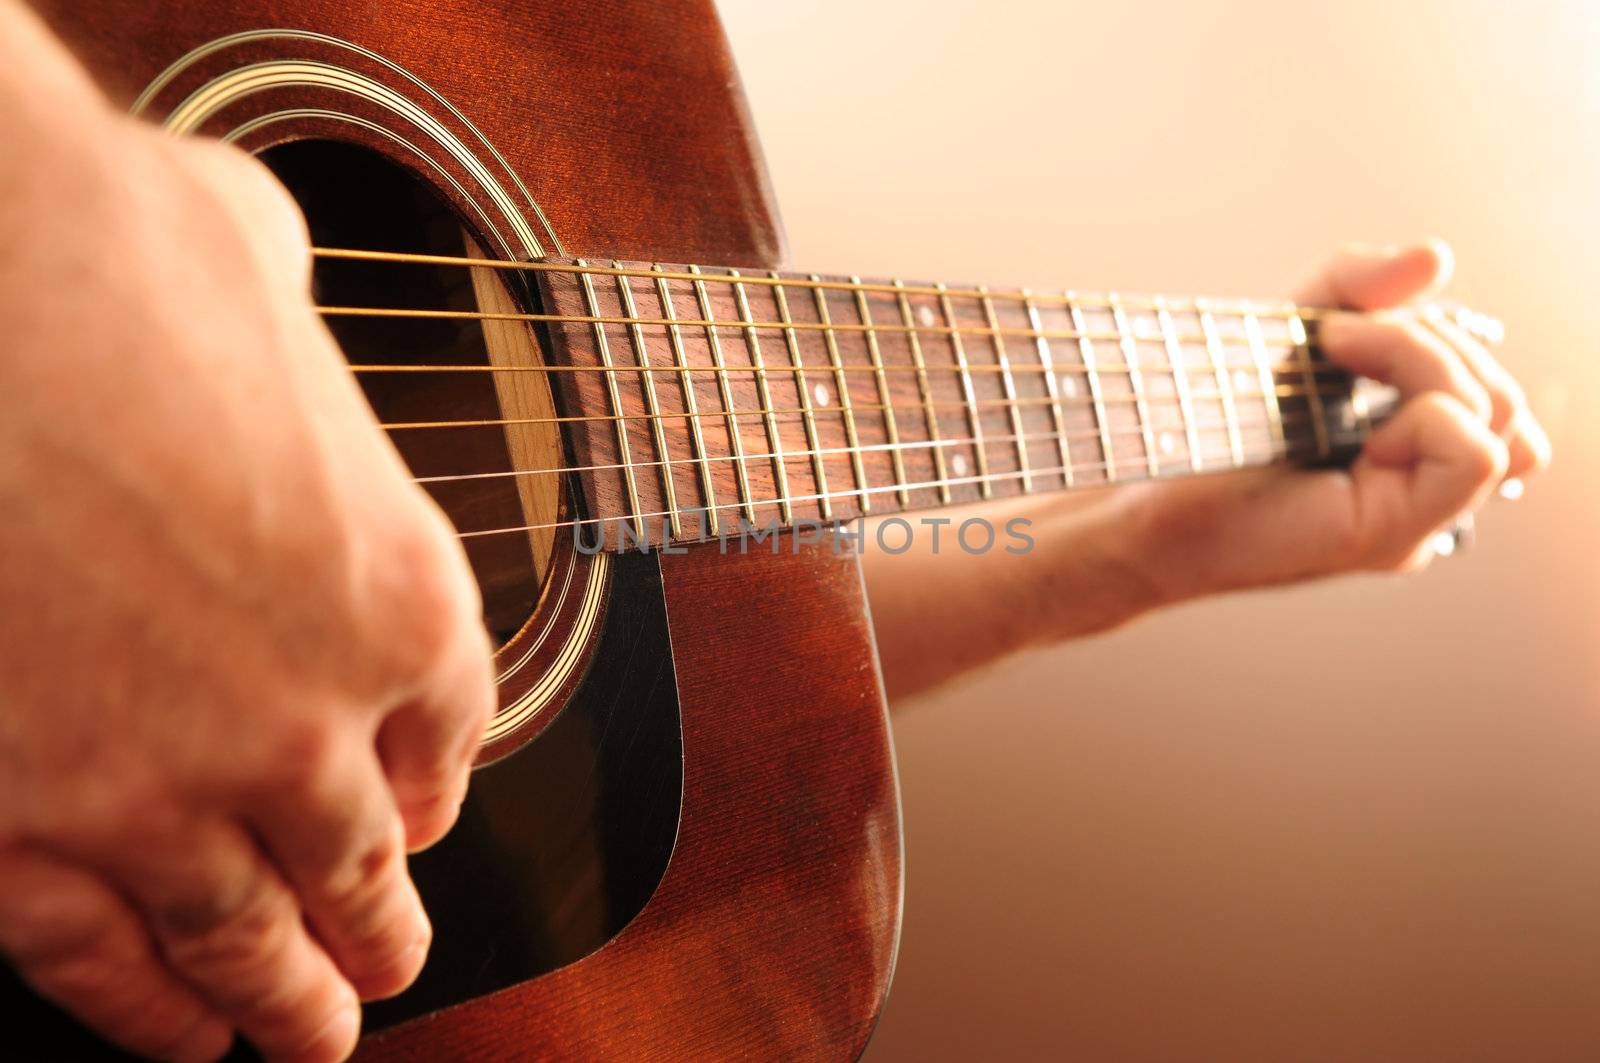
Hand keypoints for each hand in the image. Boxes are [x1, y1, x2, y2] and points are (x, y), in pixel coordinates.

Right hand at [0, 13, 492, 1061]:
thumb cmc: (103, 250)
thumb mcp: (260, 265)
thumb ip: (286, 335)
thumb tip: (266, 285)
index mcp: (397, 590)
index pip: (448, 732)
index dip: (434, 789)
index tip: (423, 817)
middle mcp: (305, 716)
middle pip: (360, 861)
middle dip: (376, 930)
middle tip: (386, 976)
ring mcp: (163, 786)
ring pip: (244, 937)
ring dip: (281, 999)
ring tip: (305, 1040)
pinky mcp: (18, 824)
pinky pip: (93, 957)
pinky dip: (138, 1009)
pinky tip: (167, 1038)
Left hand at [1123, 241, 1550, 601]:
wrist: (1145, 499)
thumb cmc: (1209, 427)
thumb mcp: (1290, 333)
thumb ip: (1357, 286)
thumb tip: (1436, 257)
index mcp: (1410, 449)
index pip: (1492, 389)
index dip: (1440, 338)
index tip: (1342, 329)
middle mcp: (1422, 489)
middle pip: (1503, 397)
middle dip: (1428, 340)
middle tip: (1331, 339)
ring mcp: (1415, 519)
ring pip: (1502, 417)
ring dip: (1424, 360)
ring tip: (1335, 356)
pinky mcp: (1392, 535)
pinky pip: (1475, 455)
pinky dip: (1424, 406)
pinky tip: (1354, 415)